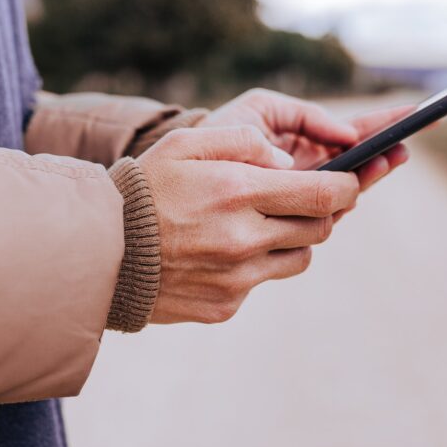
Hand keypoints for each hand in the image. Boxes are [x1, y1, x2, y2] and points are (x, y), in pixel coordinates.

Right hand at [138, 125, 359, 323]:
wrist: (95, 254)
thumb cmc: (142, 190)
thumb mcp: (185, 143)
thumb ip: (243, 141)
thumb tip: (287, 161)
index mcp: (238, 192)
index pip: (324, 194)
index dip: (350, 185)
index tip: (352, 177)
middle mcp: (244, 239)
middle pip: (320, 228)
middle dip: (324, 210)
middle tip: (308, 196)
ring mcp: (236, 278)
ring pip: (299, 258)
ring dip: (295, 238)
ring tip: (262, 221)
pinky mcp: (225, 305)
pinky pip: (263, 282)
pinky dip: (258, 264)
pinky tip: (224, 250)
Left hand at [201, 89, 413, 191]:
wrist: (180, 171)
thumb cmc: (222, 133)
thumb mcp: (262, 109)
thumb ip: (305, 115)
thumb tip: (346, 135)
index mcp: (308, 138)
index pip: (356, 130)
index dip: (387, 123)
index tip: (418, 114)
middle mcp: (312, 168)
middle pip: (360, 160)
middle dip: (384, 151)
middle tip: (405, 146)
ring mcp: (302, 194)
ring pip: (347, 188)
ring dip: (369, 174)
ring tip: (387, 159)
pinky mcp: (289, 217)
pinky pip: (323, 211)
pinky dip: (341, 199)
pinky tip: (356, 184)